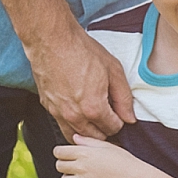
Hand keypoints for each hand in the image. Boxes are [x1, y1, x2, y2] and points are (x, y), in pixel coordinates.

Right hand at [28, 25, 135, 141]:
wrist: (52, 40)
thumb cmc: (82, 50)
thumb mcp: (113, 70)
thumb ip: (124, 98)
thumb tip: (129, 117)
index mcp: (94, 108)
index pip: (113, 128)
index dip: (119, 120)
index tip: (118, 111)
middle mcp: (75, 116)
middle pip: (95, 136)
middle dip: (104, 128)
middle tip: (108, 114)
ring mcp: (58, 113)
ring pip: (76, 136)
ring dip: (87, 131)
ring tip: (93, 117)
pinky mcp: (47, 106)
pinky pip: (62, 125)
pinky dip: (72, 124)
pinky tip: (77, 110)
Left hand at [54, 134, 149, 177]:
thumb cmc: (125, 162)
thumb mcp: (107, 146)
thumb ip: (88, 141)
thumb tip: (74, 138)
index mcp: (84, 153)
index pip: (59, 152)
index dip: (61, 152)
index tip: (66, 154)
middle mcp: (81, 167)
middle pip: (59, 166)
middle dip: (64, 164)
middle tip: (74, 165)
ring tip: (79, 176)